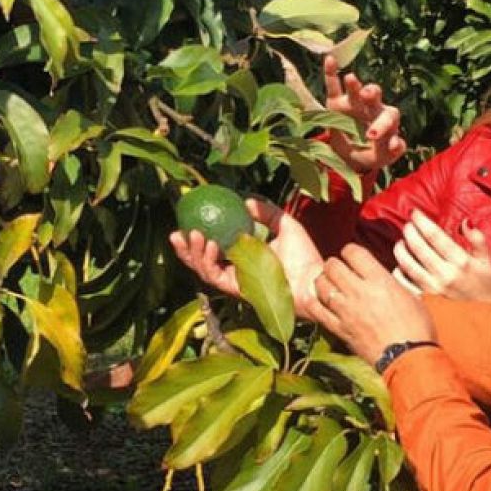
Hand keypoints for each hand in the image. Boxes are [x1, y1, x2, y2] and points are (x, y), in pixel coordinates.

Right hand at [169, 198, 327, 318]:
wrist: (314, 279)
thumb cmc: (304, 255)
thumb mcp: (285, 223)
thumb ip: (266, 211)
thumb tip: (246, 200)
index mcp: (244, 257)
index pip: (215, 249)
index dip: (198, 238)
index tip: (188, 221)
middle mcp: (236, 271)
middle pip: (202, 262)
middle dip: (186, 249)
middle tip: (176, 233)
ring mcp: (236, 282)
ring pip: (204, 271)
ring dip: (194, 253)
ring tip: (192, 235)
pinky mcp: (239, 290)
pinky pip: (217, 277)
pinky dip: (209, 261)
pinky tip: (210, 244)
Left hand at [306, 244, 435, 366]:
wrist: (410, 358)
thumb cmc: (418, 328)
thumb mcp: (411, 296)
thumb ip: (391, 283)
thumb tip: (382, 278)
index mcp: (380, 280)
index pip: (353, 252)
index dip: (350, 251)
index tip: (352, 257)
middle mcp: (360, 292)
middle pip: (332, 265)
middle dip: (334, 264)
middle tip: (339, 270)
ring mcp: (347, 311)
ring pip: (321, 285)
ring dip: (323, 282)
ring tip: (330, 285)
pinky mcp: (340, 329)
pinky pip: (317, 310)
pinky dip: (315, 303)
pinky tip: (320, 302)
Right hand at [321, 55, 405, 173]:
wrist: (351, 158)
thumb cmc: (371, 155)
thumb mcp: (381, 158)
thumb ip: (391, 150)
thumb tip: (397, 144)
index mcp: (386, 122)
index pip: (389, 119)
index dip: (384, 126)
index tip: (373, 136)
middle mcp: (372, 109)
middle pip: (375, 100)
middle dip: (372, 97)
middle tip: (366, 96)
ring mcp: (354, 104)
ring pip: (358, 91)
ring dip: (355, 85)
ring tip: (351, 78)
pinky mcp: (336, 103)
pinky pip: (333, 86)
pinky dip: (332, 72)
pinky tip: (330, 59)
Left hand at [392, 210, 490, 301]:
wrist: (484, 318)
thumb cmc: (485, 287)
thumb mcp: (488, 262)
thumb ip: (478, 240)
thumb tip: (465, 222)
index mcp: (461, 262)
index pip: (435, 236)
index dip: (421, 221)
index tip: (415, 213)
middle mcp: (445, 275)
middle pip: (418, 247)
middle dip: (409, 231)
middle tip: (407, 225)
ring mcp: (432, 289)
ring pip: (407, 264)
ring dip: (400, 249)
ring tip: (401, 242)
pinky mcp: (424, 300)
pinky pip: (403, 283)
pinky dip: (397, 271)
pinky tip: (400, 264)